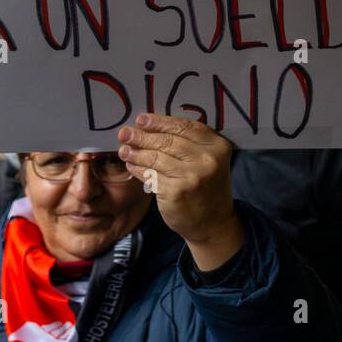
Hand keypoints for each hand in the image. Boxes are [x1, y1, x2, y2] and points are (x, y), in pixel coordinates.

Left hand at [118, 113, 243, 271]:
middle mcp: (207, 160)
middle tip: (125, 133)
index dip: (160, 121)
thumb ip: (189, 144)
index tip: (141, 119)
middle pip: (168, 141)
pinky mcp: (176, 192)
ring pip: (156, 157)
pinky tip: (131, 164)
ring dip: (137, 152)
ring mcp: (192, 176)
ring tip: (124, 149)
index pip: (185, 126)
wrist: (213, 222)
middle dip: (143, 136)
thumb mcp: (209, 161)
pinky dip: (139, 169)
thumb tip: (150, 126)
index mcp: (217, 146)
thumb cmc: (206, 186)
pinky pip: (151, 175)